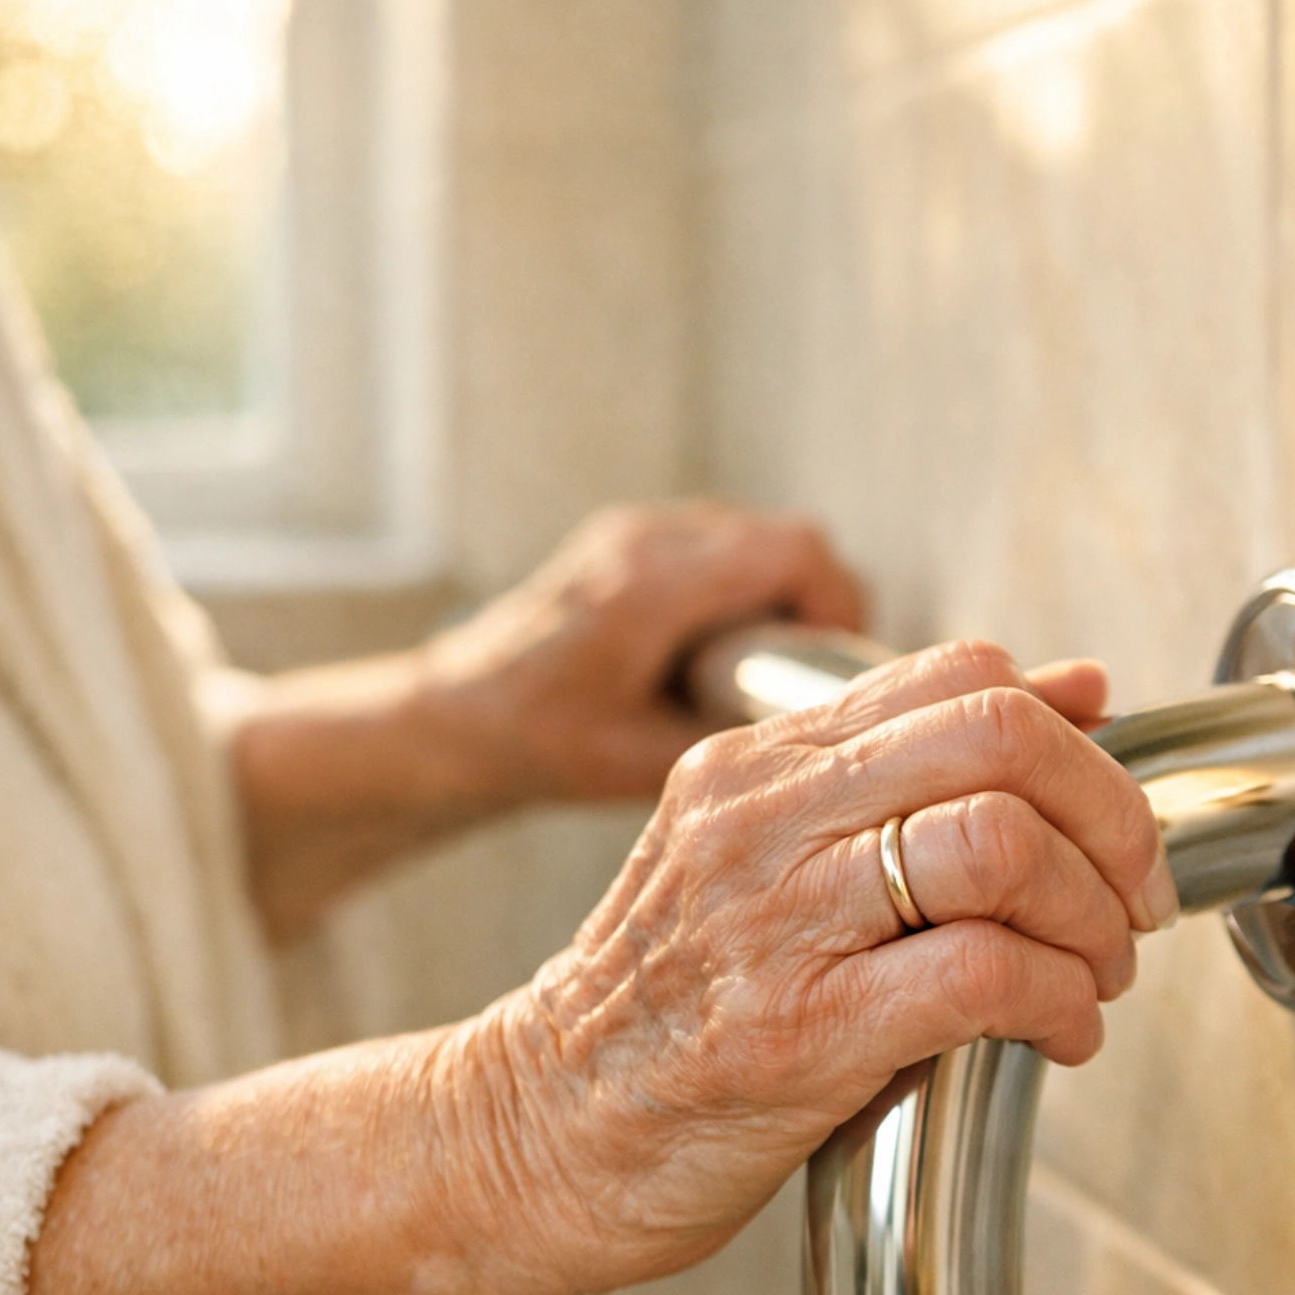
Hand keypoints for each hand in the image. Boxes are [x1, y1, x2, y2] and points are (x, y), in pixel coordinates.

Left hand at [414, 499, 866, 802]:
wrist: (457, 716)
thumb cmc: (541, 744)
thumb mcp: (645, 765)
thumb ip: (737, 737)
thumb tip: (823, 727)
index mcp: (650, 590)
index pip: (794, 552)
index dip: (837, 605)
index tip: (831, 664)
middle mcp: (644, 540)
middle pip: (787, 538)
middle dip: (814, 604)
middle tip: (801, 674)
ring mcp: (635, 530)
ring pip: (757, 534)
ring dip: (777, 592)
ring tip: (756, 666)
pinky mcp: (630, 536)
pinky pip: (720, 541)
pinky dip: (741, 584)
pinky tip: (718, 647)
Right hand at [476, 638, 1176, 1293]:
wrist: (535, 1133)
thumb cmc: (665, 1009)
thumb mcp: (765, 855)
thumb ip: (902, 774)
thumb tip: (1076, 689)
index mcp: (755, 763)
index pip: (961, 677)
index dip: (1075, 740)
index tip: (1107, 820)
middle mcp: (760, 820)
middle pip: (998, 738)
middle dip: (1111, 818)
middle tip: (1130, 896)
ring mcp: (772, 922)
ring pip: (998, 844)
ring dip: (1091, 916)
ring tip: (1093, 972)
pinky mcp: (795, 1033)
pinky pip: (980, 975)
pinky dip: (1056, 1002)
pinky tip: (1055, 1035)